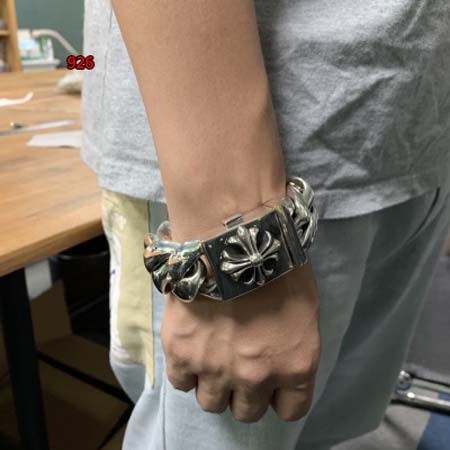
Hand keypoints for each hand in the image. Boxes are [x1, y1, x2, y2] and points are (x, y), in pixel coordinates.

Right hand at [160, 259, 320, 422]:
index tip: (271, 384)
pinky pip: (180, 382)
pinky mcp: (181, 354)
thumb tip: (277, 353)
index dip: (279, 397)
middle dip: (244, 393)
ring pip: (211, 403)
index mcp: (295, 365)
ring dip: (213, 385)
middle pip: (247, 412)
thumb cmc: (275, 262)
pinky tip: (191, 348)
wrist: (232, 238)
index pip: (290, 409)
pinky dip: (185, 370)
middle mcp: (256, 376)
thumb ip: (291, 343)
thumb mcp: (302, 306)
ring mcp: (216, 368)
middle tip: (238, 367)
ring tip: (211, 358)